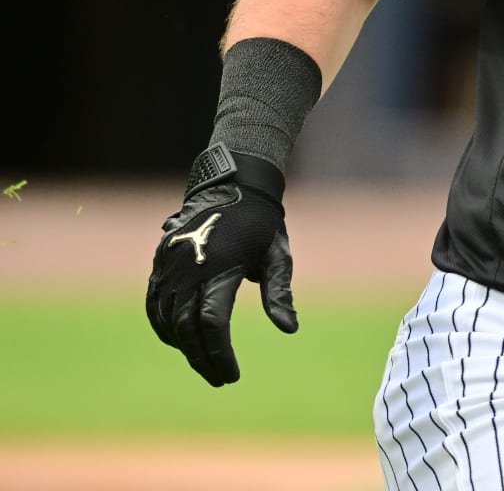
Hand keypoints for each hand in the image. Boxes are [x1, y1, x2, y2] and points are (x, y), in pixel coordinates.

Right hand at [146, 145, 297, 385]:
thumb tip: (289, 328)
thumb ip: (279, 292)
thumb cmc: (262, 224)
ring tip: (205, 363)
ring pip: (167, 320)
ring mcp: (170, 265)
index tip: (232, 375)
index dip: (220, 354)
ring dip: (183, 347)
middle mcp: (190, 266)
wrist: (232, 185)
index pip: (213, 323)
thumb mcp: (277, 255)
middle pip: (186, 328)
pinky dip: (165, 328)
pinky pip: (154, 305)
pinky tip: (181, 341)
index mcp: (222, 266)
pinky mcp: (160, 263)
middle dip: (202, 358)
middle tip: (219, 378)